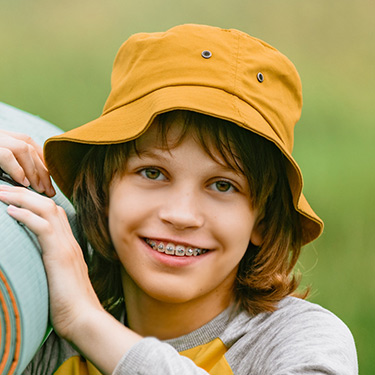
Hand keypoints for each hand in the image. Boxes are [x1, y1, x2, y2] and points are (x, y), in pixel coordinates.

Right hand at [0, 130, 54, 195]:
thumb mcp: (0, 162)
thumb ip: (16, 163)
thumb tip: (31, 180)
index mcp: (9, 138)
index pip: (34, 149)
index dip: (45, 166)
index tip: (53, 183)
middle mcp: (4, 135)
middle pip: (32, 150)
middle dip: (44, 172)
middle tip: (50, 191)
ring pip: (23, 150)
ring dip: (34, 172)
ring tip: (39, 189)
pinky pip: (6, 156)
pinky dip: (17, 170)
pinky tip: (24, 183)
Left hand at [0, 185, 101, 339]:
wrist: (83, 318)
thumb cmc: (70, 304)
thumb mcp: (59, 279)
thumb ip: (52, 266)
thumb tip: (38, 264)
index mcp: (69, 245)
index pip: (55, 213)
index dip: (36, 201)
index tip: (16, 197)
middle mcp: (70, 241)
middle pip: (49, 205)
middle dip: (25, 193)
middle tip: (3, 188)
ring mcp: (67, 246)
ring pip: (47, 210)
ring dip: (23, 198)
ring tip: (2, 193)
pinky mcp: (60, 255)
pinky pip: (43, 227)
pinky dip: (26, 215)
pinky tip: (10, 211)